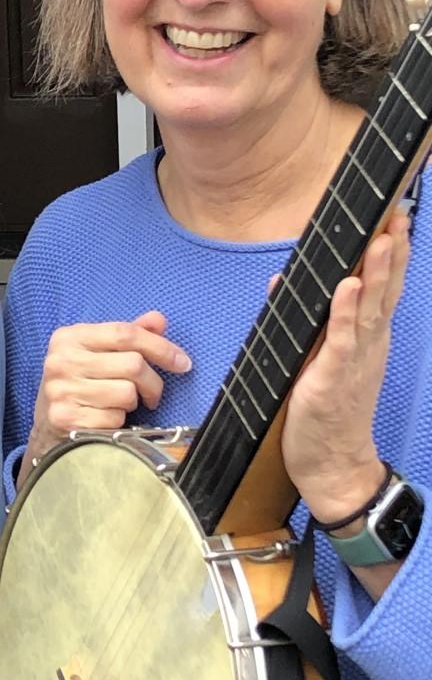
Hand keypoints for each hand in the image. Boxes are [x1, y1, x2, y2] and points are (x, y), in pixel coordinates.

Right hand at [19, 310, 191, 486]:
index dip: (161, 347)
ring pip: (127, 394)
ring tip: (120, 404)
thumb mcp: (98, 353)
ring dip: (133, 403)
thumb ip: (128, 335)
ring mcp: (61, 390)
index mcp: (70, 337)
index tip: (183, 362)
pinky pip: (115, 419)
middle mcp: (61, 360)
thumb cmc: (80, 383)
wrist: (47, 425)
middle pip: (133, 364)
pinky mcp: (65, 419)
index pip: (125, 333)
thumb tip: (159, 320)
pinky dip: (119, 422)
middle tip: (152, 394)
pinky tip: (106, 418)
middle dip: (153, 382)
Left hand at [281, 212, 410, 525]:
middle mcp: (368, 344)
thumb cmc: (327, 412)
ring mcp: (354, 361)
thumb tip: (283, 281)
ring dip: (375, 273)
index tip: (393, 216)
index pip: (381, 287)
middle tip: (396, 214)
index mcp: (367, 337)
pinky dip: (344, 314)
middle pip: (383, 290)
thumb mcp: (319, 357)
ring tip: (381, 239)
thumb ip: (311, 320)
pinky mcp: (332, 379)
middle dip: (390, 251)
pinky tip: (348, 288)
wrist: (333, 466)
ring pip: (369, 309)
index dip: (388, 252)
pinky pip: (341, 341)